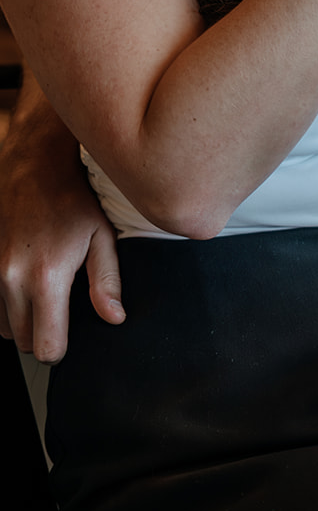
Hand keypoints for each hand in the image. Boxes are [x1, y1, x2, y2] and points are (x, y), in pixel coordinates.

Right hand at [0, 93, 123, 362]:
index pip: (46, 348)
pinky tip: (25, 281)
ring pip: (2, 326)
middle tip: (62, 305)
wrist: (34, 163)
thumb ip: (107, 282)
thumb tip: (113, 318)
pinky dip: (5, 302)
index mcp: (46, 278)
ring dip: (21, 318)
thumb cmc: (74, 197)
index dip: (61, 346)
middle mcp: (10, 279)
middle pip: (22, 342)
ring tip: (44, 291)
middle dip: (42, 332)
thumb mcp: (102, 235)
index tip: (71, 330)